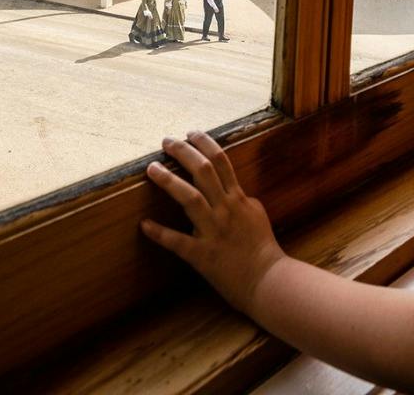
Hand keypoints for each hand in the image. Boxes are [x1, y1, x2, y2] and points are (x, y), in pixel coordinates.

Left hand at [141, 130, 284, 312]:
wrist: (269, 281)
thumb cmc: (264, 249)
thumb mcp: (257, 215)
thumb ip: (243, 200)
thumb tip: (233, 189)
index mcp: (239, 199)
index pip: (221, 161)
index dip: (205, 143)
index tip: (190, 133)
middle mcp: (225, 209)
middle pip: (203, 171)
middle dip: (183, 152)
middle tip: (167, 141)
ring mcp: (213, 231)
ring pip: (190, 198)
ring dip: (168, 181)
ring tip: (152, 169)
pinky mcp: (202, 255)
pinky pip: (177, 241)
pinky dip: (160, 233)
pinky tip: (144, 225)